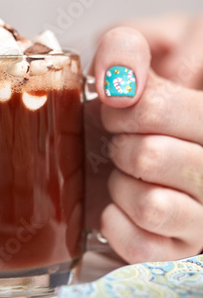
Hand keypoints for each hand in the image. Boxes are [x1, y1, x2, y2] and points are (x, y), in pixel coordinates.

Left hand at [90, 27, 202, 262]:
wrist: (124, 139)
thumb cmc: (137, 101)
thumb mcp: (135, 58)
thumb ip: (125, 50)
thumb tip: (120, 84)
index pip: (152, 107)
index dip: (119, 106)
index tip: (119, 105)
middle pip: (149, 156)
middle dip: (119, 144)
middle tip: (122, 141)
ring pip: (150, 205)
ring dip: (120, 185)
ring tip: (126, 173)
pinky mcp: (181, 247)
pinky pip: (141, 245)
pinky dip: (116, 224)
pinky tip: (117, 205)